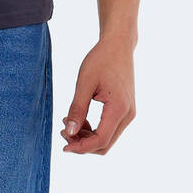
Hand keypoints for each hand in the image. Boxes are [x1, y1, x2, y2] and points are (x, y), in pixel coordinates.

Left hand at [60, 34, 135, 154]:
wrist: (119, 45)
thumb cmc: (101, 59)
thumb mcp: (85, 82)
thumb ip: (77, 108)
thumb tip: (69, 133)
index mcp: (119, 109)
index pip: (100, 140)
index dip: (81, 147)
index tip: (63, 145)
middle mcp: (128, 115)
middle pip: (105, 144)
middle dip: (83, 143)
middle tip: (63, 131)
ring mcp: (129, 113)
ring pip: (108, 138)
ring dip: (88, 137)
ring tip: (69, 122)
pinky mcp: (126, 109)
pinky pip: (110, 128)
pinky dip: (95, 129)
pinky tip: (81, 118)